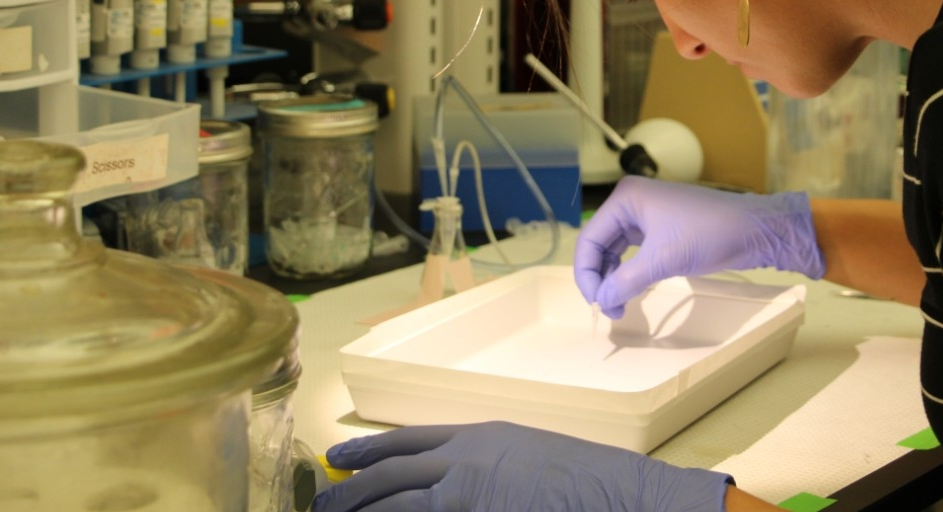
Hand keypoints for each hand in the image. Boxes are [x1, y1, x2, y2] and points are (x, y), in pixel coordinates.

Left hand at [313, 421, 732, 511]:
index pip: (408, 441)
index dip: (368, 450)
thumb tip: (456, 478)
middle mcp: (463, 465)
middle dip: (351, 492)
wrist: (620, 496)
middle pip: (390, 477)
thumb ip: (488, 464)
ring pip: (397, 509)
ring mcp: (466, 501)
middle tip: (322, 505)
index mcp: (478, 438)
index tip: (338, 456)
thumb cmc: (584, 477)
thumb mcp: (528, 456)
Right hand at [576, 177, 822, 317]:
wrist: (756, 229)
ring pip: (615, 251)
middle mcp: (632, 203)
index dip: (587, 274)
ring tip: (619, 306)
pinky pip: (634, 252)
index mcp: (626, 199)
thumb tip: (601, 302)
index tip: (597, 304)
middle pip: (599, 245)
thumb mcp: (664, 259)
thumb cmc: (711, 234)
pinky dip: (629, 273)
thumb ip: (626, 281)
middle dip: (599, 278)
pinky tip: (631, 291)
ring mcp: (647, 215)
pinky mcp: (662, 228)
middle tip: (609, 310)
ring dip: (613, 278)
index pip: (590, 239)